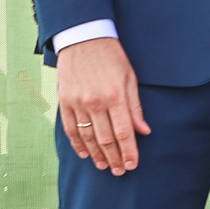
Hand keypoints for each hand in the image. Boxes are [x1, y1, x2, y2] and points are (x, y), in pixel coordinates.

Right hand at [57, 36, 150, 174]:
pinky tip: (85, 154)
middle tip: (120, 171)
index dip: (129, 151)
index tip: (132, 165)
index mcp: (115, 96)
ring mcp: (77, 102)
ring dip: (97, 154)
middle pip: (106, 139)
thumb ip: (135, 107)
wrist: (83, 38)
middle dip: (114, 158)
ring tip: (104, 166)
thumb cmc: (111, 57)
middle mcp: (95, 102)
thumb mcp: (129, 78)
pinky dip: (77, 144)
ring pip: (88, 137)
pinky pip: (70, 128)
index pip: (124, 132)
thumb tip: (144, 131)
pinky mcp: (65, 101)